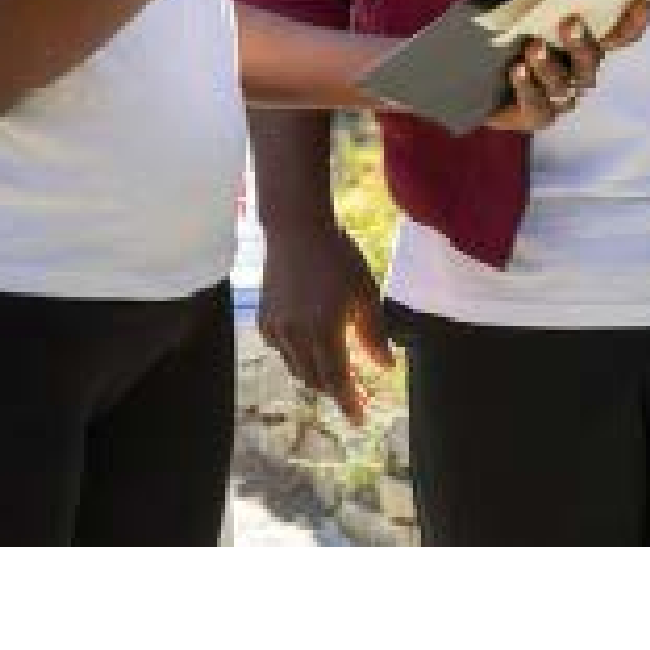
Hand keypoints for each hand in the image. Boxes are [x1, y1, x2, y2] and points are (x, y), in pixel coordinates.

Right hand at [257, 219, 394, 423]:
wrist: (296, 229)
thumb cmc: (338, 256)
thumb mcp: (365, 292)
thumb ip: (374, 333)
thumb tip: (385, 366)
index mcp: (324, 329)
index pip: (338, 380)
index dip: (349, 403)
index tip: (360, 420)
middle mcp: (296, 334)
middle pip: (316, 380)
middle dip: (337, 389)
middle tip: (357, 389)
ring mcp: (276, 328)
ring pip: (297, 368)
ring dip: (318, 374)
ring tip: (337, 365)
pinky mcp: (263, 320)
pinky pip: (282, 351)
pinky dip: (298, 355)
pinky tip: (311, 342)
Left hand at [481, 0, 649, 132]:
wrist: (477, 77)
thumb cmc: (505, 32)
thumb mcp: (522, 6)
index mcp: (586, 43)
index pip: (619, 36)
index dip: (633, 21)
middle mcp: (581, 72)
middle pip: (590, 60)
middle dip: (581, 41)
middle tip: (568, 22)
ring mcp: (562, 97)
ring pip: (563, 84)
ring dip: (547, 65)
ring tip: (532, 47)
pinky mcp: (538, 116)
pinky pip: (538, 106)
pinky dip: (527, 87)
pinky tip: (517, 70)